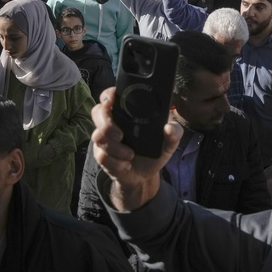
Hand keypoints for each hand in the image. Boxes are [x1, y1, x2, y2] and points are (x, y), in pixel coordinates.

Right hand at [91, 87, 181, 210]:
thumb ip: (174, 132)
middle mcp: (112, 122)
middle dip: (106, 123)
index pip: (110, 96)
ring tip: (130, 155)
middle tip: (121, 135)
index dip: (107, 95)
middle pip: (97, 112)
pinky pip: (101, 156)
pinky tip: (126, 165)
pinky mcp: (101, 155)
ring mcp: (104, 139)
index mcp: (126, 112)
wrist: (145, 175)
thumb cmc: (154, 151)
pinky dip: (115, 162)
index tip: (111, 100)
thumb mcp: (169, 142)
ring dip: (115, 148)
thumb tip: (168, 128)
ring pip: (98, 136)